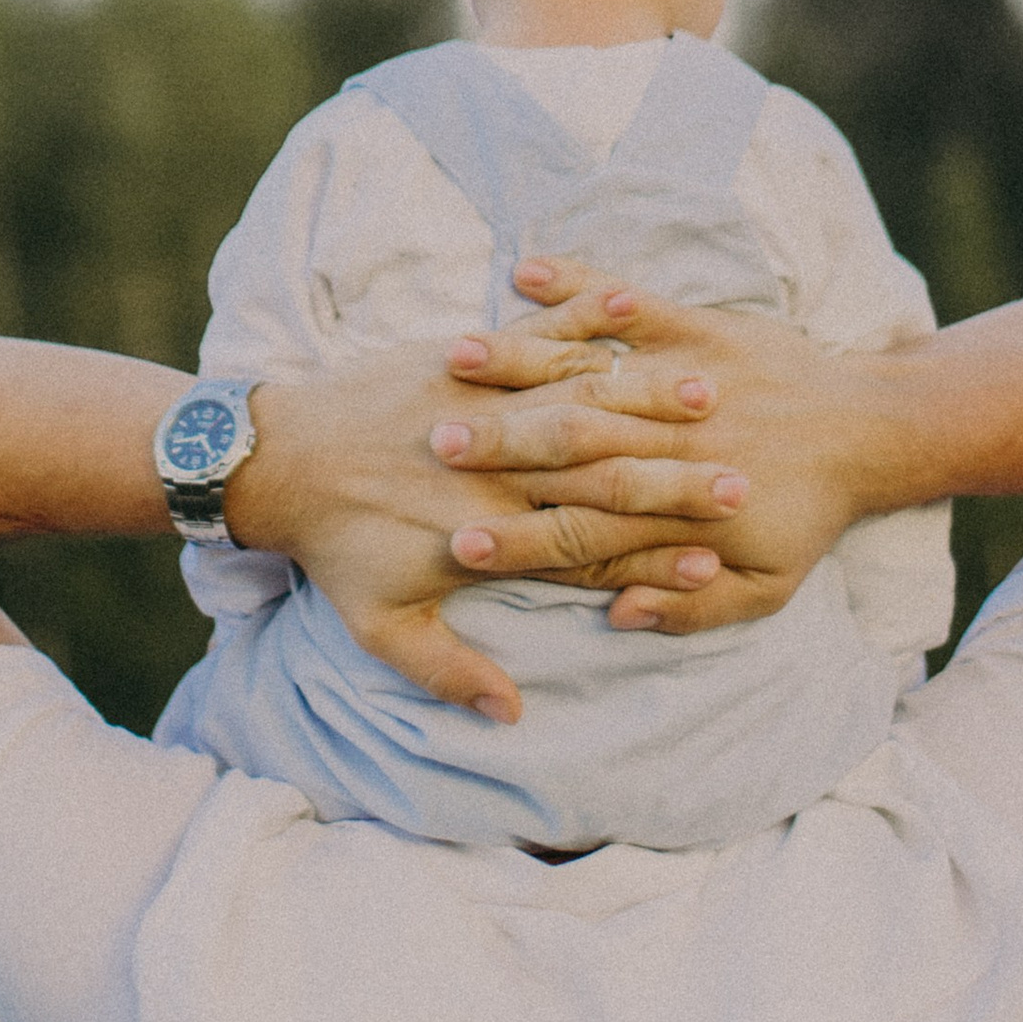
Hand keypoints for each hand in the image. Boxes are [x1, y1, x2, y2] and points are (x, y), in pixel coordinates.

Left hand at [229, 330, 745, 716]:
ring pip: (581, 395)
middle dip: (678, 473)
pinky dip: (582, 315)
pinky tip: (632, 305)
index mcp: (490, 530)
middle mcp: (496, 466)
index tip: (720, 556)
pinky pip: (534, 333)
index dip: (658, 555)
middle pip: (604, 469)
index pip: (592, 548)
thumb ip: (448, 670)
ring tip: (711, 391)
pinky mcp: (464, 360)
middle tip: (744, 474)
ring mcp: (481, 403)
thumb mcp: (379, 626)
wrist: (278, 460)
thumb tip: (509, 716)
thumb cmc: (333, 548)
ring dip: (650, 395)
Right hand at [430, 264, 919, 631]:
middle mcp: (665, 444)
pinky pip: (627, 303)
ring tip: (455, 357)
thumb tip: (621, 613)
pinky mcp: (694, 328)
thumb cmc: (811, 511)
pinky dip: (579, 286)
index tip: (458, 546)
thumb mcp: (766, 586)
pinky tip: (528, 270)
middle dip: (496, 449)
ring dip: (520, 364)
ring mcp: (677, 381)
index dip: (518, 544)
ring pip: (586, 374)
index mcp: (674, 511)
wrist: (872, 429)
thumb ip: (691, 610)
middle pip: (567, 451)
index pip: (580, 535)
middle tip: (435, 447)